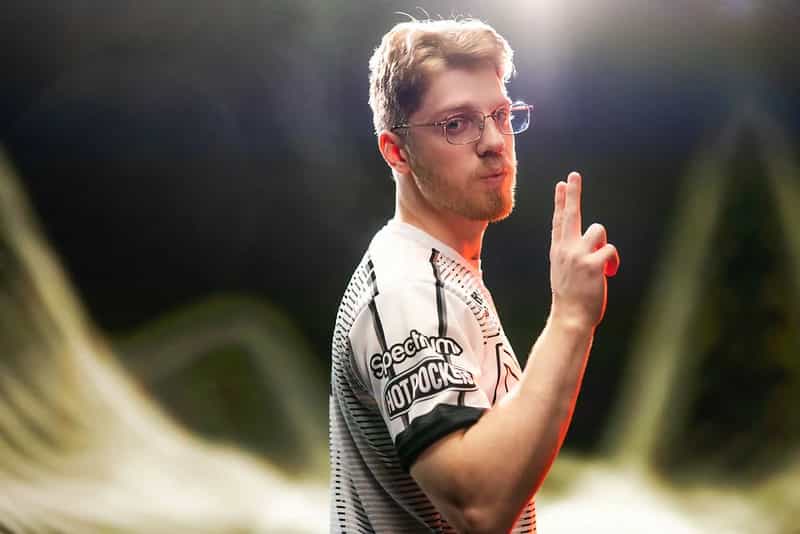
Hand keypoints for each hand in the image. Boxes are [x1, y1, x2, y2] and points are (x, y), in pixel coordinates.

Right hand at [549, 172, 619, 328]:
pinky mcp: (592, 264)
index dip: (561, 201)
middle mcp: (565, 249)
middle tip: (573, 175)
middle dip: (573, 193)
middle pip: (570, 214)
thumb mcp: (565, 273)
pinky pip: (611, 250)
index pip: (559, 221)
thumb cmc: (571, 299)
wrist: (570, 318)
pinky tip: (610, 273)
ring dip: (604, 244)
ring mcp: (577, 255)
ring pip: (599, 230)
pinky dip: (613, 261)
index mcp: (558, 251)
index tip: (561, 184)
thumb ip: (574, 255)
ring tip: (602, 264)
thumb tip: (595, 243)